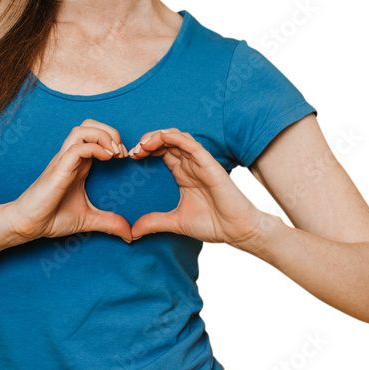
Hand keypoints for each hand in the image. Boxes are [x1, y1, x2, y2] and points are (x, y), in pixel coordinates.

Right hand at [6, 119, 132, 243]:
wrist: (27, 225)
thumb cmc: (51, 217)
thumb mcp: (88, 219)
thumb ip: (109, 222)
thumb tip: (130, 234)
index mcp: (78, 164)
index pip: (95, 134)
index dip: (113, 139)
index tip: (124, 158)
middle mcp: (71, 158)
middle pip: (89, 124)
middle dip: (110, 131)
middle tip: (120, 152)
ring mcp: (63, 161)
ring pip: (82, 130)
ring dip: (103, 135)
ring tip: (114, 153)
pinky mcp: (59, 169)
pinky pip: (77, 148)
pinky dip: (95, 148)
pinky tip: (106, 160)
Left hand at [128, 129, 266, 245]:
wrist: (237, 231)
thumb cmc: (213, 224)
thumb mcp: (175, 222)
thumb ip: (154, 222)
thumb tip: (132, 233)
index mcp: (182, 174)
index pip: (161, 152)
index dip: (145, 150)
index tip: (131, 157)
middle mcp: (190, 165)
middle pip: (166, 141)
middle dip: (147, 141)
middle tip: (133, 151)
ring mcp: (199, 163)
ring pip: (177, 138)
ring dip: (158, 137)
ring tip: (143, 145)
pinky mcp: (209, 164)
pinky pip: (191, 145)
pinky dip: (176, 138)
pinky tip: (161, 138)